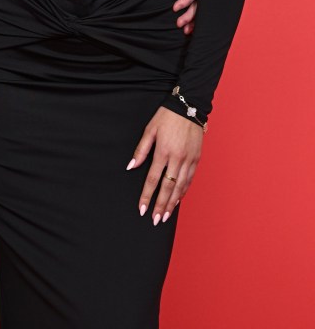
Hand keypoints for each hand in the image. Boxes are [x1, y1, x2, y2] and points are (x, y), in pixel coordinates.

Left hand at [126, 106, 202, 224]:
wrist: (189, 108)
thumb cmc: (167, 117)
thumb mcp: (150, 129)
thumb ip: (141, 150)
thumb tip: (131, 166)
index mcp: (163, 151)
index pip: (153, 179)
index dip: (147, 196)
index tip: (142, 209)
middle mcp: (177, 159)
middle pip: (168, 187)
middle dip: (160, 205)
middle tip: (155, 220)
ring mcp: (189, 160)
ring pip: (180, 187)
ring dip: (172, 203)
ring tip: (165, 216)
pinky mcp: (196, 159)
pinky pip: (189, 180)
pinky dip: (183, 192)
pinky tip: (178, 200)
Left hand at [172, 0, 202, 34]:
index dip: (186, 0)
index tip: (175, 8)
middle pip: (200, 1)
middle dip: (192, 15)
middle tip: (180, 25)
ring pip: (200, 5)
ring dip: (194, 19)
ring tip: (185, 31)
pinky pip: (197, 4)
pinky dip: (194, 16)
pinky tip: (190, 27)